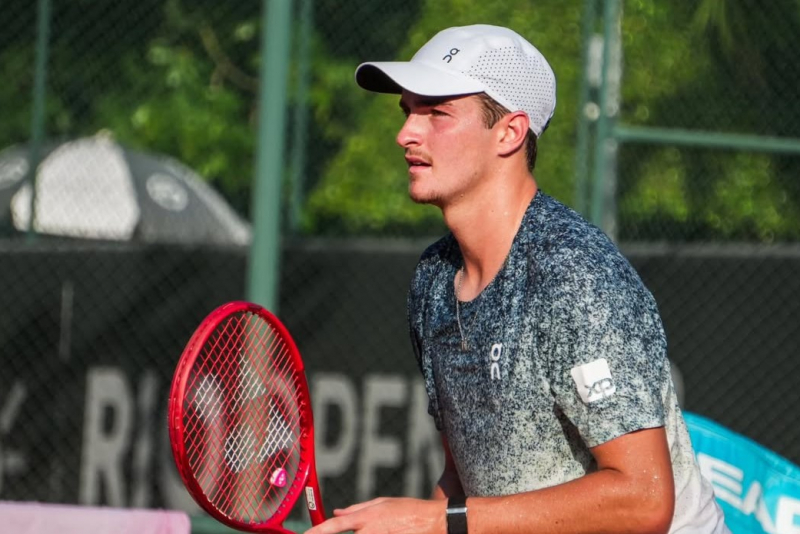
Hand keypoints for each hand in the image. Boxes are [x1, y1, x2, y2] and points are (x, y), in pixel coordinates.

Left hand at [304, 497, 444, 533]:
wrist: (434, 522)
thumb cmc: (409, 510)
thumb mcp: (383, 503)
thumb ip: (357, 509)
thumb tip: (337, 512)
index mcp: (366, 517)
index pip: (335, 525)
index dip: (318, 531)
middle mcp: (369, 532)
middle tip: (342, 531)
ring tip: (381, 527)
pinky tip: (385, 532)